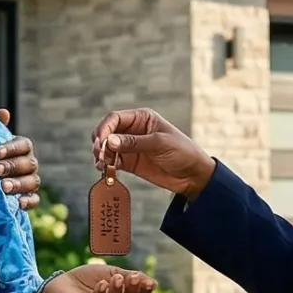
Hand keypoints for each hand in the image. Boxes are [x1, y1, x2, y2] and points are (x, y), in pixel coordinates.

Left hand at [0, 109, 40, 212]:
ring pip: (32, 182)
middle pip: (28, 164)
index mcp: (21, 148)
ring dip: (18, 184)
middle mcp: (29, 164)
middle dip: (12, 166)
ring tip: (3, 187)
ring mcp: (30, 182)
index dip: (12, 148)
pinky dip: (28, 201)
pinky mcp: (28, 198)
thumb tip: (4, 112)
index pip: (24, 145)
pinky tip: (17, 203)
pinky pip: (34, 200)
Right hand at [91, 109, 215, 200]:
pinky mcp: (129, 162)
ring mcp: (130, 147)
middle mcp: (133, 130)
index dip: (105, 128)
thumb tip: (110, 141)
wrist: (192, 175)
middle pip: (107, 132)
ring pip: (107, 147)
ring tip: (101, 164)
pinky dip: (105, 165)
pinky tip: (105, 170)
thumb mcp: (159, 144)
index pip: (115, 118)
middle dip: (100, 142)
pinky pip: (112, 162)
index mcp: (142, 118)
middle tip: (99, 154)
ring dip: (101, 154)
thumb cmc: (182, 152)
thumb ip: (134, 143)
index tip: (101, 141)